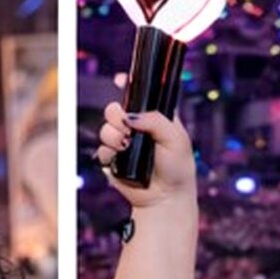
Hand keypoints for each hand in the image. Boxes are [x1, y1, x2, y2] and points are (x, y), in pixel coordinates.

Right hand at [93, 76, 196, 213]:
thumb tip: (129, 116)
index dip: (128, 84)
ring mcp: (124, 144)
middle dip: (115, 114)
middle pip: (114, 109)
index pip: (139, 95)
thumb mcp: (176, 139)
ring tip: (126, 146)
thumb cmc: (177, 168)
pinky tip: (120, 159)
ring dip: (112, 136)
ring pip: (105, 129)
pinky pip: (102, 150)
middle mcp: (138, 128)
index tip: (119, 80)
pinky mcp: (114, 160)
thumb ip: (155, 120)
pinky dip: (108, 153)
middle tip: (125, 126)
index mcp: (155, 118)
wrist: (166, 198)